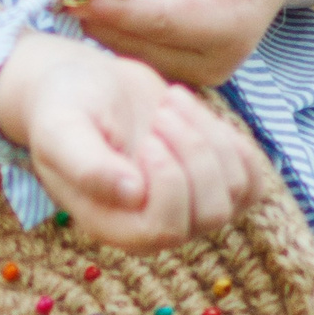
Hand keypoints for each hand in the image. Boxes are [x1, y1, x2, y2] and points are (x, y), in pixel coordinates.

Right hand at [0, 33, 263, 251]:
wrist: (84, 86)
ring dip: (210, 136)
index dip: (171, 179)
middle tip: (161, 110)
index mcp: (117, 226)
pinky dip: (236, 144)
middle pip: (211, 212)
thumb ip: (87, 164)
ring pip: (236, 191)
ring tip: (171, 102)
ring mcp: (190, 206)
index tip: (149, 135)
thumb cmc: (64, 108)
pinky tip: (198, 115)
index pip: (168, 228)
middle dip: (194, 151)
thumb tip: (132, 194)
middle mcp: (157, 226)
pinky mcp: (213, 180)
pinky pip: (252, 180)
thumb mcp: (61, 130)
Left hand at [76, 0, 297, 87]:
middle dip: (91, 8)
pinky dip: (89, 16)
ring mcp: (185, 67)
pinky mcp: (163, 59)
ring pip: (121, 46)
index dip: (120, 10)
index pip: (167, 25)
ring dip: (82, 12)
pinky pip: (120, 42)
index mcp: (233, 30)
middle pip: (136, 41)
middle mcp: (210, 61)